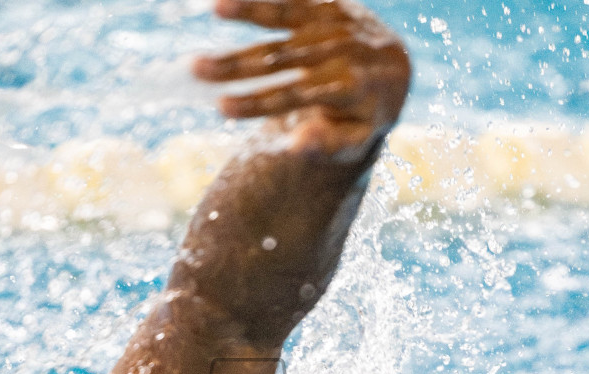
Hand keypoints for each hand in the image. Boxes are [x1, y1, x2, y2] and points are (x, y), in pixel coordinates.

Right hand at [193, 0, 410, 158]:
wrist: (394, 70)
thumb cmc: (363, 114)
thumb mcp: (355, 140)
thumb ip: (328, 145)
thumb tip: (296, 146)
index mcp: (354, 87)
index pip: (296, 95)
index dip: (258, 102)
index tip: (220, 107)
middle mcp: (347, 49)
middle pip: (284, 57)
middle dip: (238, 63)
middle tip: (195, 69)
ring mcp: (338, 21)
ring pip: (289, 15)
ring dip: (250, 10)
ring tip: (217, 7)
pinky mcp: (330, 3)